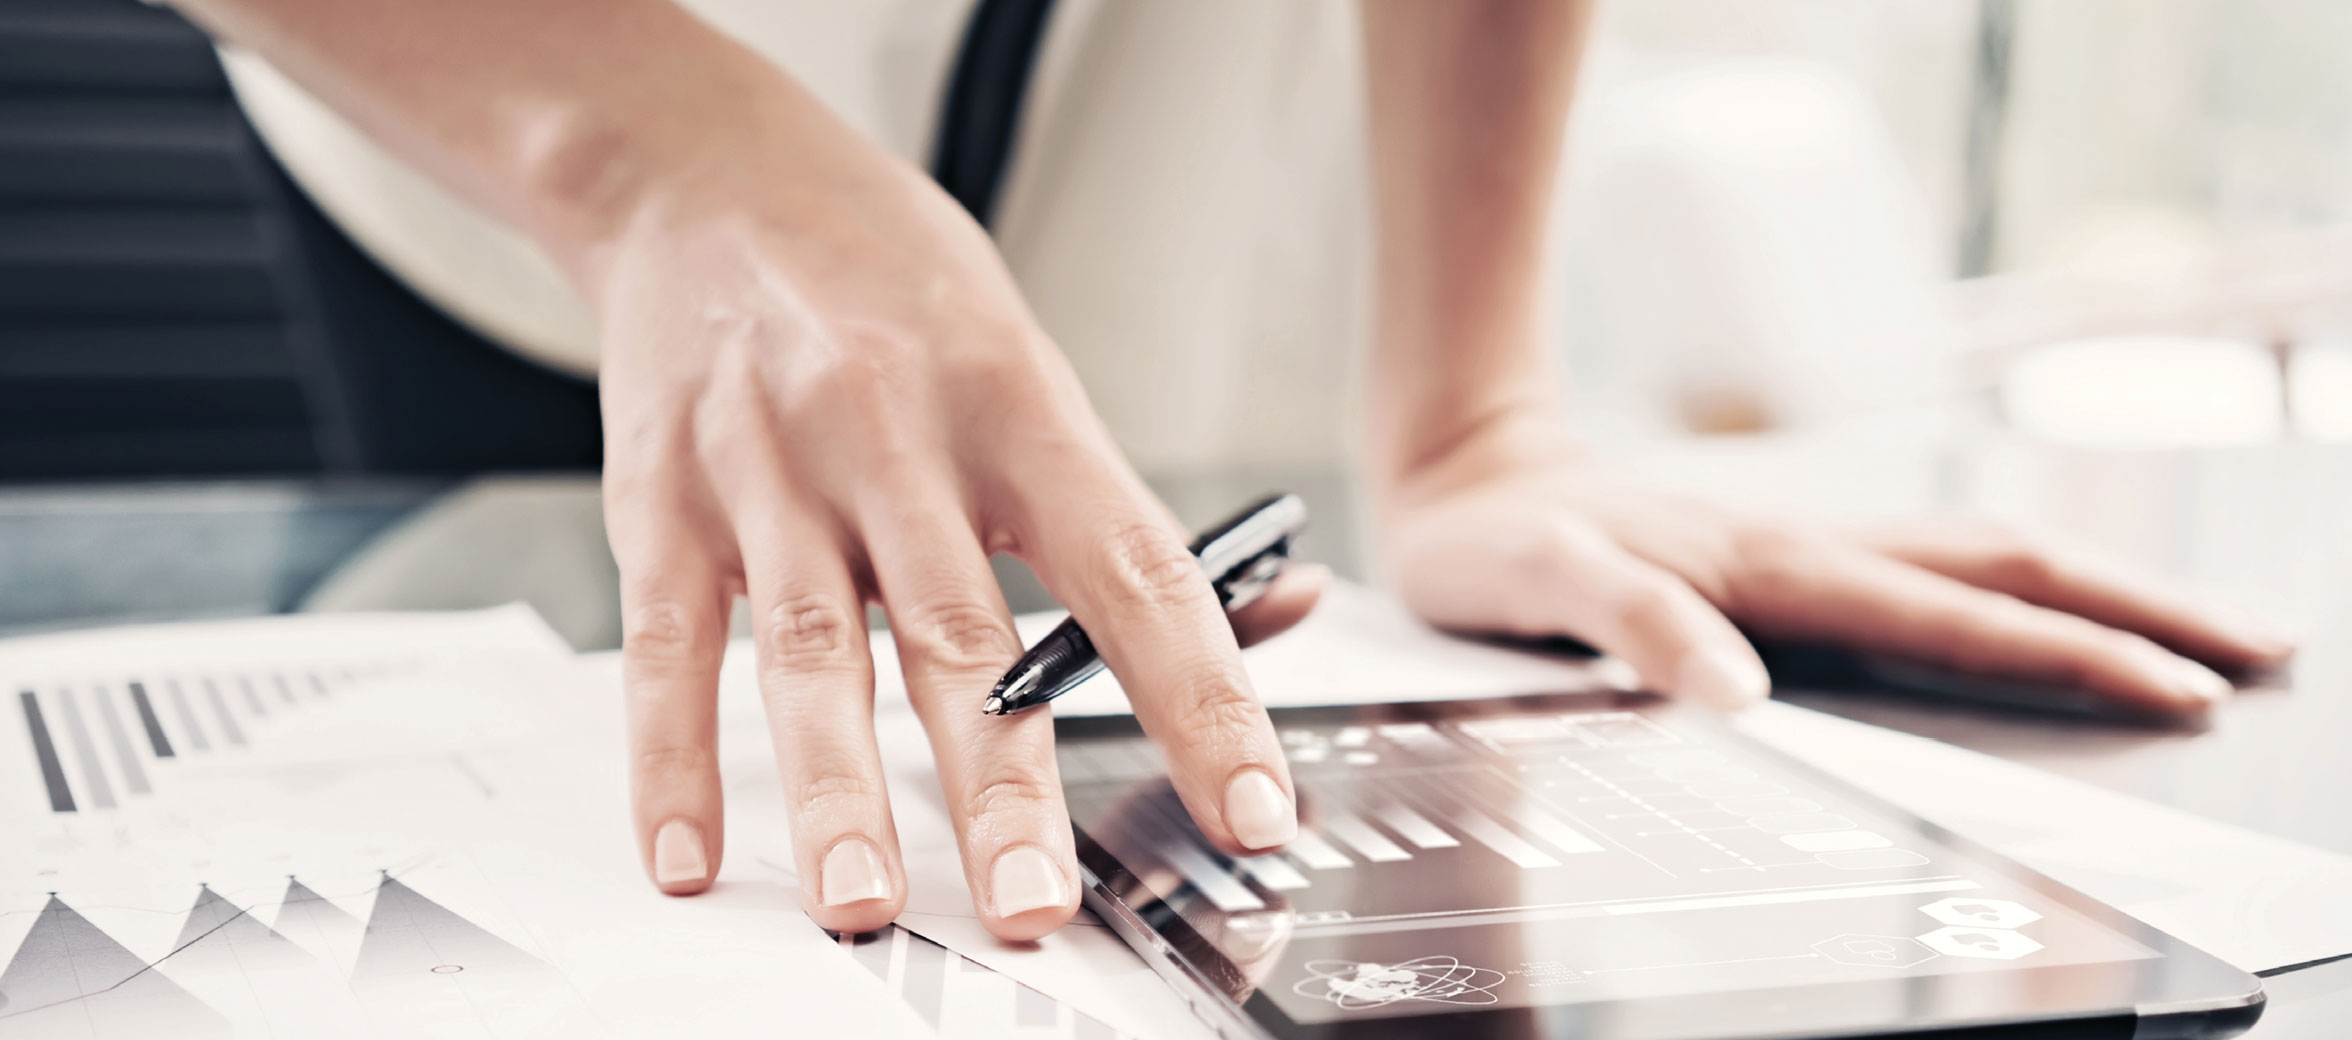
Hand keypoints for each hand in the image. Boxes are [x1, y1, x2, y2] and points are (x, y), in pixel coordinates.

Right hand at [590, 129, 1320, 938]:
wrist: (707, 174)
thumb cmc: (889, 281)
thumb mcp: (1029, 367)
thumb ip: (1123, 511)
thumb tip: (1272, 615)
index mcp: (1017, 406)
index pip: (1133, 570)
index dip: (1202, 695)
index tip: (1250, 806)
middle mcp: (896, 436)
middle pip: (960, 632)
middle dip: (1001, 783)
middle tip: (1036, 904)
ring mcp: (772, 468)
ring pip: (813, 649)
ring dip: (840, 789)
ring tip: (864, 899)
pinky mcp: (661, 497)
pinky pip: (670, 643)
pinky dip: (673, 758)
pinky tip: (691, 850)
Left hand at [1379, 413, 2294, 716]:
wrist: (1464, 475)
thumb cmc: (1493, 542)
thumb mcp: (1540, 584)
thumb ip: (1636, 626)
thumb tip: (1743, 688)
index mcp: (1770, 569)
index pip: (1953, 614)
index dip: (2071, 653)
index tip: (2175, 691)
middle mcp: (1807, 550)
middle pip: (2010, 567)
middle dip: (2142, 610)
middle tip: (2261, 649)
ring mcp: (1806, 547)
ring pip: (1986, 559)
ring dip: (2102, 591)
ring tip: (2204, 627)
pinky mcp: (1787, 559)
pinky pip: (1935, 570)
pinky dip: (2022, 590)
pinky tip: (2055, 608)